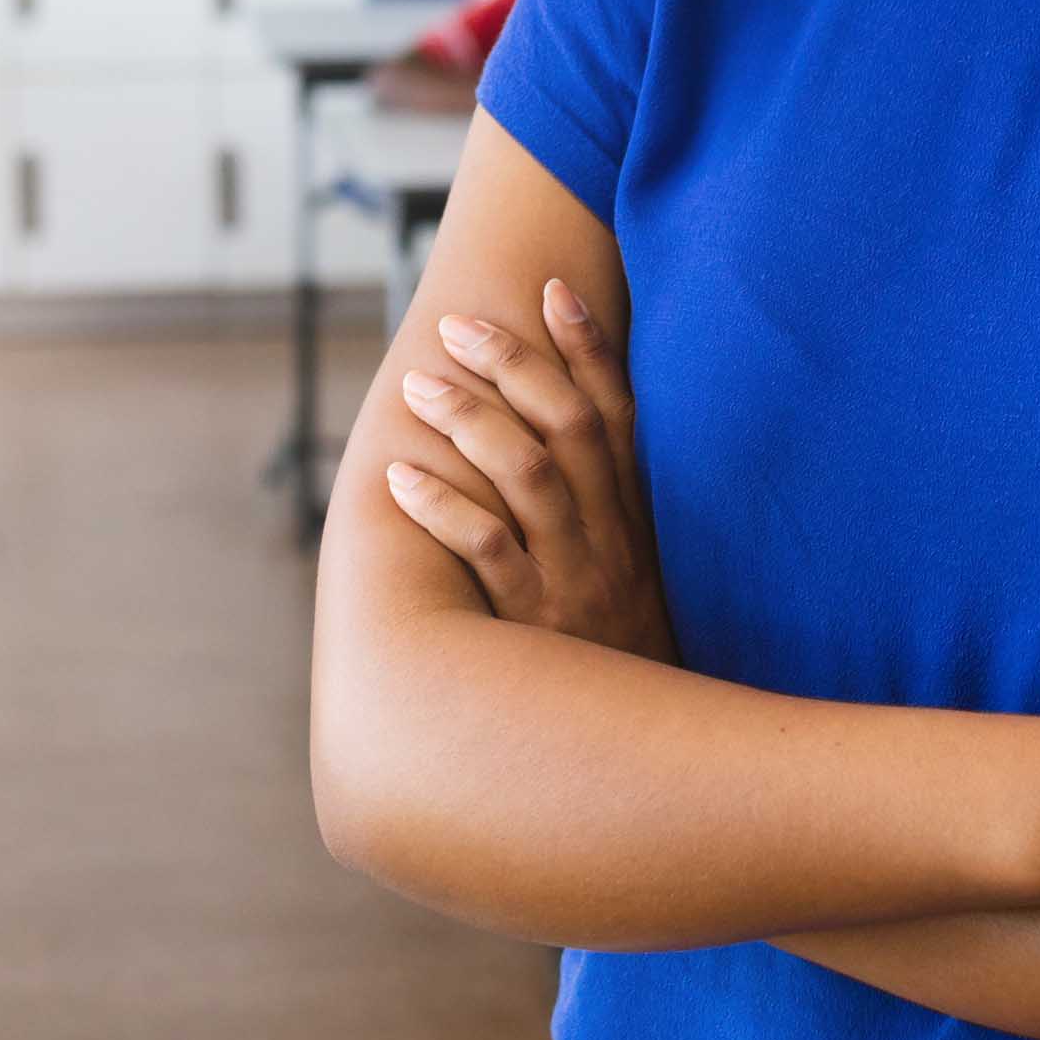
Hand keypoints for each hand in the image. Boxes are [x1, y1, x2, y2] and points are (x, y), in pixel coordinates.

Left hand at [381, 278, 676, 664]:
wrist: (639, 749)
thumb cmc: (618, 655)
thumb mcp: (635, 579)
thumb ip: (605, 513)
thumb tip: (559, 442)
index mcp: (636, 518)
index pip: (620, 413)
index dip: (590, 348)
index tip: (554, 290)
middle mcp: (611, 537)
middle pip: (567, 427)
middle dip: (512, 366)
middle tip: (456, 327)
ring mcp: (574, 578)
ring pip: (526, 476)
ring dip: (468, 421)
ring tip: (418, 386)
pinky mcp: (533, 624)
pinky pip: (487, 551)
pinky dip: (443, 508)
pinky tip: (400, 478)